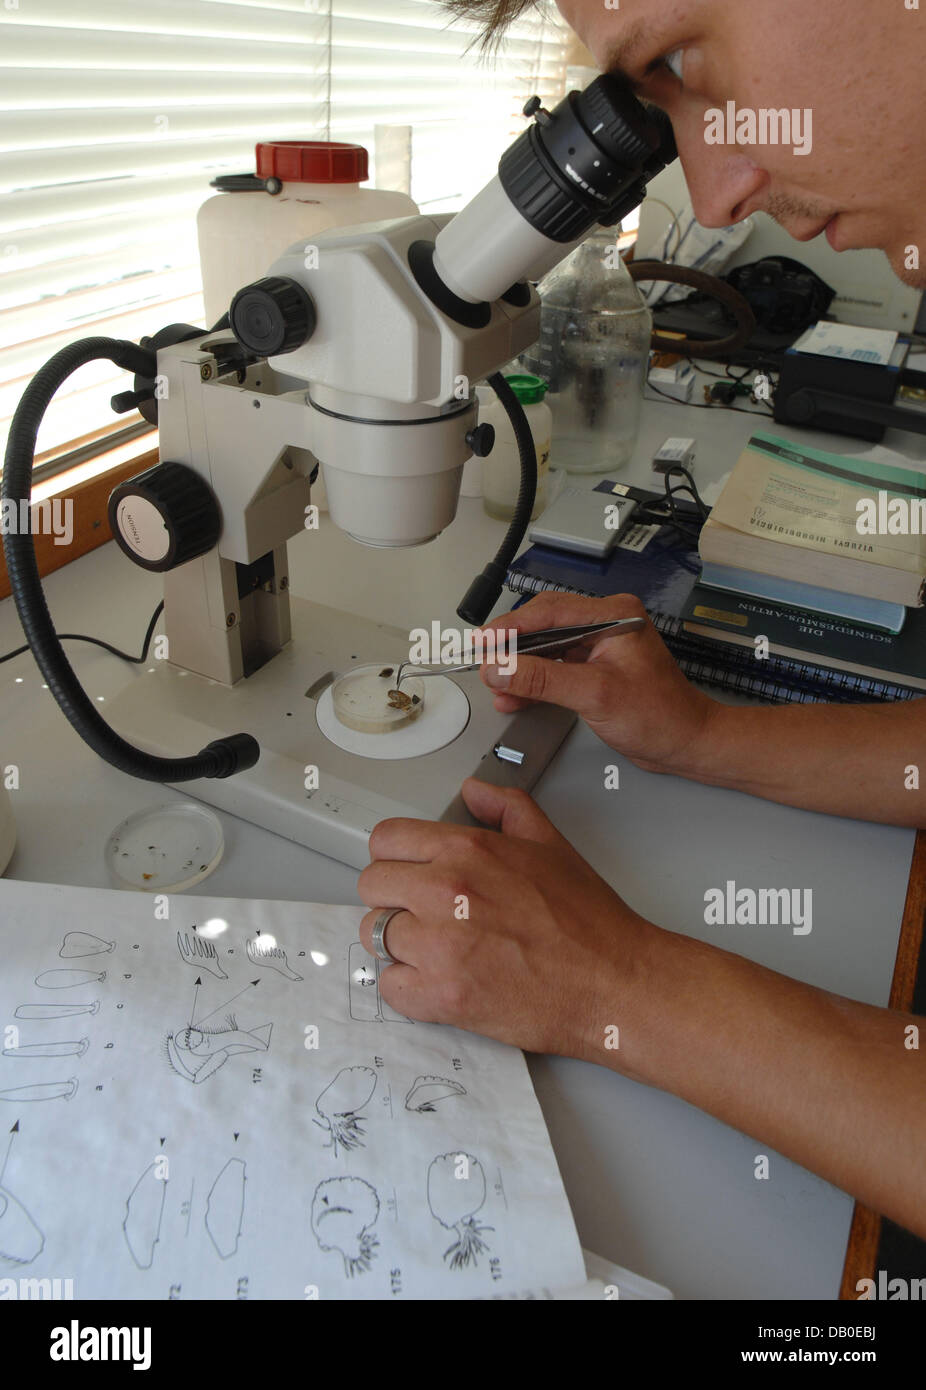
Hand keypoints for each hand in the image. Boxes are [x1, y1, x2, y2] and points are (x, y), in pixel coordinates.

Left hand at [358, 778, 655, 1064]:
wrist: (613, 981)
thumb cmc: (588, 921)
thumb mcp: (551, 844)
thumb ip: (507, 808)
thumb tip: (475, 791)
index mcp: (467, 850)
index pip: (386, 840)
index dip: (395, 857)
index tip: (408, 872)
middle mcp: (445, 892)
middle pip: (372, 887)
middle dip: (394, 898)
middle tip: (424, 913)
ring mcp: (439, 946)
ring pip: (376, 936)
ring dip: (401, 944)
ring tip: (438, 949)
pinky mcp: (441, 995)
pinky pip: (390, 986)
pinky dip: (408, 987)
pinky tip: (438, 981)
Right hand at [480, 591, 718, 775]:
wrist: (685, 743)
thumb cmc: (661, 715)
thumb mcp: (594, 695)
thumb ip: (542, 680)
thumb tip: (500, 668)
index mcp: (614, 615)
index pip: (549, 612)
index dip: (510, 626)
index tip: (482, 643)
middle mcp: (606, 624)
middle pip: (542, 626)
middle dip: (511, 648)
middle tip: (484, 664)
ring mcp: (599, 646)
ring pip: (545, 648)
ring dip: (519, 669)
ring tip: (497, 686)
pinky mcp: (594, 668)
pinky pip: (554, 667)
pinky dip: (533, 682)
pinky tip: (515, 696)